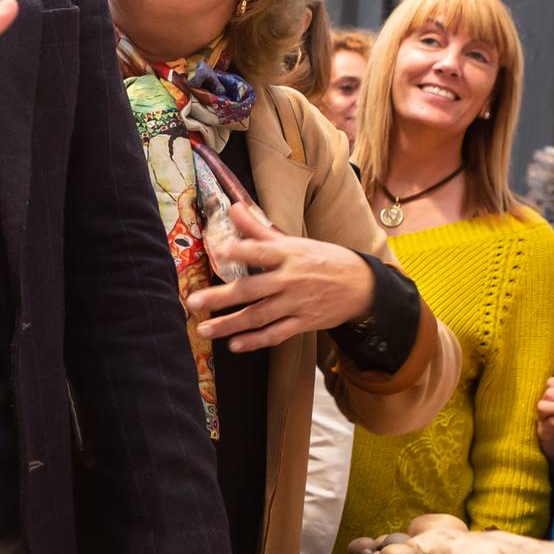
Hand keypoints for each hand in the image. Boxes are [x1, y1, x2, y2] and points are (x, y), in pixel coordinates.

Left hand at [183, 204, 374, 351]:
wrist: (360, 285)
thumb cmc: (322, 258)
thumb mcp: (293, 241)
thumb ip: (259, 229)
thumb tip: (234, 207)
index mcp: (287, 255)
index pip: (261, 251)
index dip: (241, 251)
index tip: (219, 252)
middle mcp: (289, 279)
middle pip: (251, 289)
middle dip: (220, 297)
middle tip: (194, 302)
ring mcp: (296, 303)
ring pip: (258, 316)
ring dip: (230, 324)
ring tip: (204, 330)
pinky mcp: (303, 323)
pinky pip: (276, 334)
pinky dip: (255, 341)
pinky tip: (235, 345)